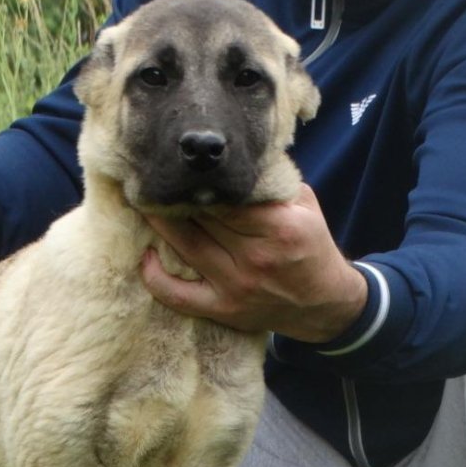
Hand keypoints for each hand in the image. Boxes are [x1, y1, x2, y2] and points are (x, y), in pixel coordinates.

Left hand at [141, 185, 367, 343]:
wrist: (324, 304)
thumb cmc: (310, 246)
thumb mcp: (304, 206)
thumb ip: (270, 184)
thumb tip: (231, 157)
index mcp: (280, 227)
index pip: (228, 198)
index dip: (199, 181)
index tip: (178, 164)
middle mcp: (256, 257)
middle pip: (203, 219)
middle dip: (175, 196)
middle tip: (152, 176)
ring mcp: (236, 286)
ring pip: (186, 247)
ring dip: (160, 224)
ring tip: (142, 201)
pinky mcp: (222, 309)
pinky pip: (177, 296)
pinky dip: (154, 277)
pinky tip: (145, 254)